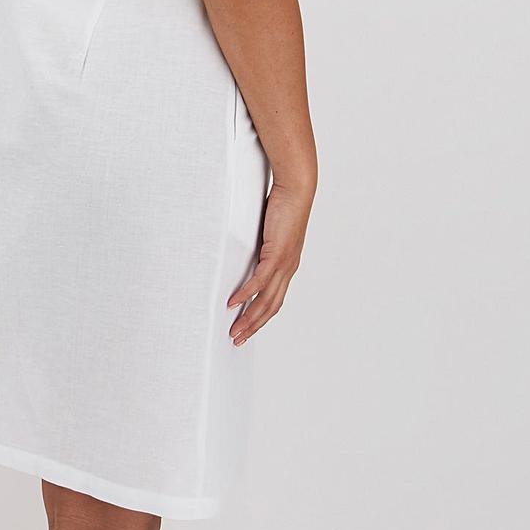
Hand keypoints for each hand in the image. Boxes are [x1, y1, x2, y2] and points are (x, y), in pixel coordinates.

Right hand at [227, 181, 312, 344]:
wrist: (296, 190)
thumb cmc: (283, 207)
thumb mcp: (269, 233)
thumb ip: (260, 247)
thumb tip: (246, 253)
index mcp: (288, 267)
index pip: (274, 300)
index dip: (260, 318)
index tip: (247, 330)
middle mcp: (288, 270)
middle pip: (270, 308)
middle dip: (253, 326)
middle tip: (237, 339)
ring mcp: (284, 264)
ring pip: (266, 300)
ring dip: (249, 318)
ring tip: (235, 329)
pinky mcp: (277, 254)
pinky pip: (260, 281)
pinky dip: (246, 294)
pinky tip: (233, 303)